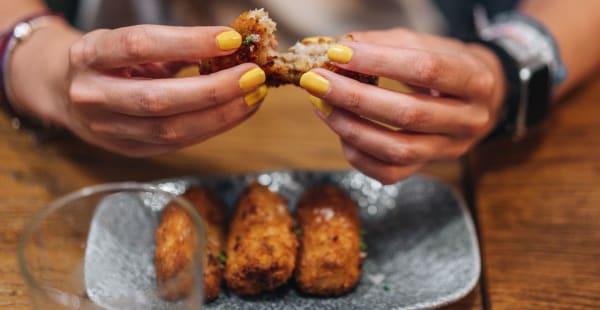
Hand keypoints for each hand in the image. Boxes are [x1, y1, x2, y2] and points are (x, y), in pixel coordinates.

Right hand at [10, 23, 267, 156]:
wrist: (65, 91)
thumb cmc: (109, 62)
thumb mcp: (130, 44)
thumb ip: (175, 46)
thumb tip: (233, 46)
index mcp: (89, 56)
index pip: (139, 46)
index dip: (188, 42)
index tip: (230, 38)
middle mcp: (93, 95)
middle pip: (157, 99)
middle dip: (213, 89)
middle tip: (252, 75)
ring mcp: (109, 130)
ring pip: (170, 130)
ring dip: (221, 114)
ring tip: (254, 96)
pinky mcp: (130, 150)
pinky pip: (177, 143)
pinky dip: (213, 127)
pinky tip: (237, 111)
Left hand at [300, 29, 505, 183]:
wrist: (478, 98)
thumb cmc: (447, 65)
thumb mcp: (426, 44)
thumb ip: (385, 44)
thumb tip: (339, 48)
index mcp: (476, 80)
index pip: (425, 69)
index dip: (379, 61)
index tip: (339, 53)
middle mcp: (469, 120)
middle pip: (408, 114)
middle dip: (354, 97)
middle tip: (317, 82)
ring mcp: (449, 149)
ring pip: (397, 150)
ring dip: (351, 128)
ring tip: (322, 106)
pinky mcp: (427, 167)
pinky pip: (388, 173)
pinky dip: (358, 154)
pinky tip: (340, 131)